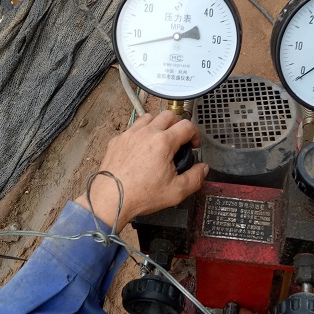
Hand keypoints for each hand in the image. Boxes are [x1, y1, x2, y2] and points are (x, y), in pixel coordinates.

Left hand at [74, 111, 207, 231]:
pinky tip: (141, 147)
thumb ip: (195, 178)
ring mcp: (130, 134)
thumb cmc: (141, 195)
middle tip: (179, 139)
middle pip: (168, 115)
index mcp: (163, 142)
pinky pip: (132, 128)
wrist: (110, 198)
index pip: (186, 126)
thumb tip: (203, 169)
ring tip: (160, 139)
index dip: (194, 134)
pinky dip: (140, 132)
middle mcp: (146, 133)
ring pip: (149, 117)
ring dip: (158, 124)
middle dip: (178, 125)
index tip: (193, 145)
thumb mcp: (176, 191)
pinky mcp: (117, 140)